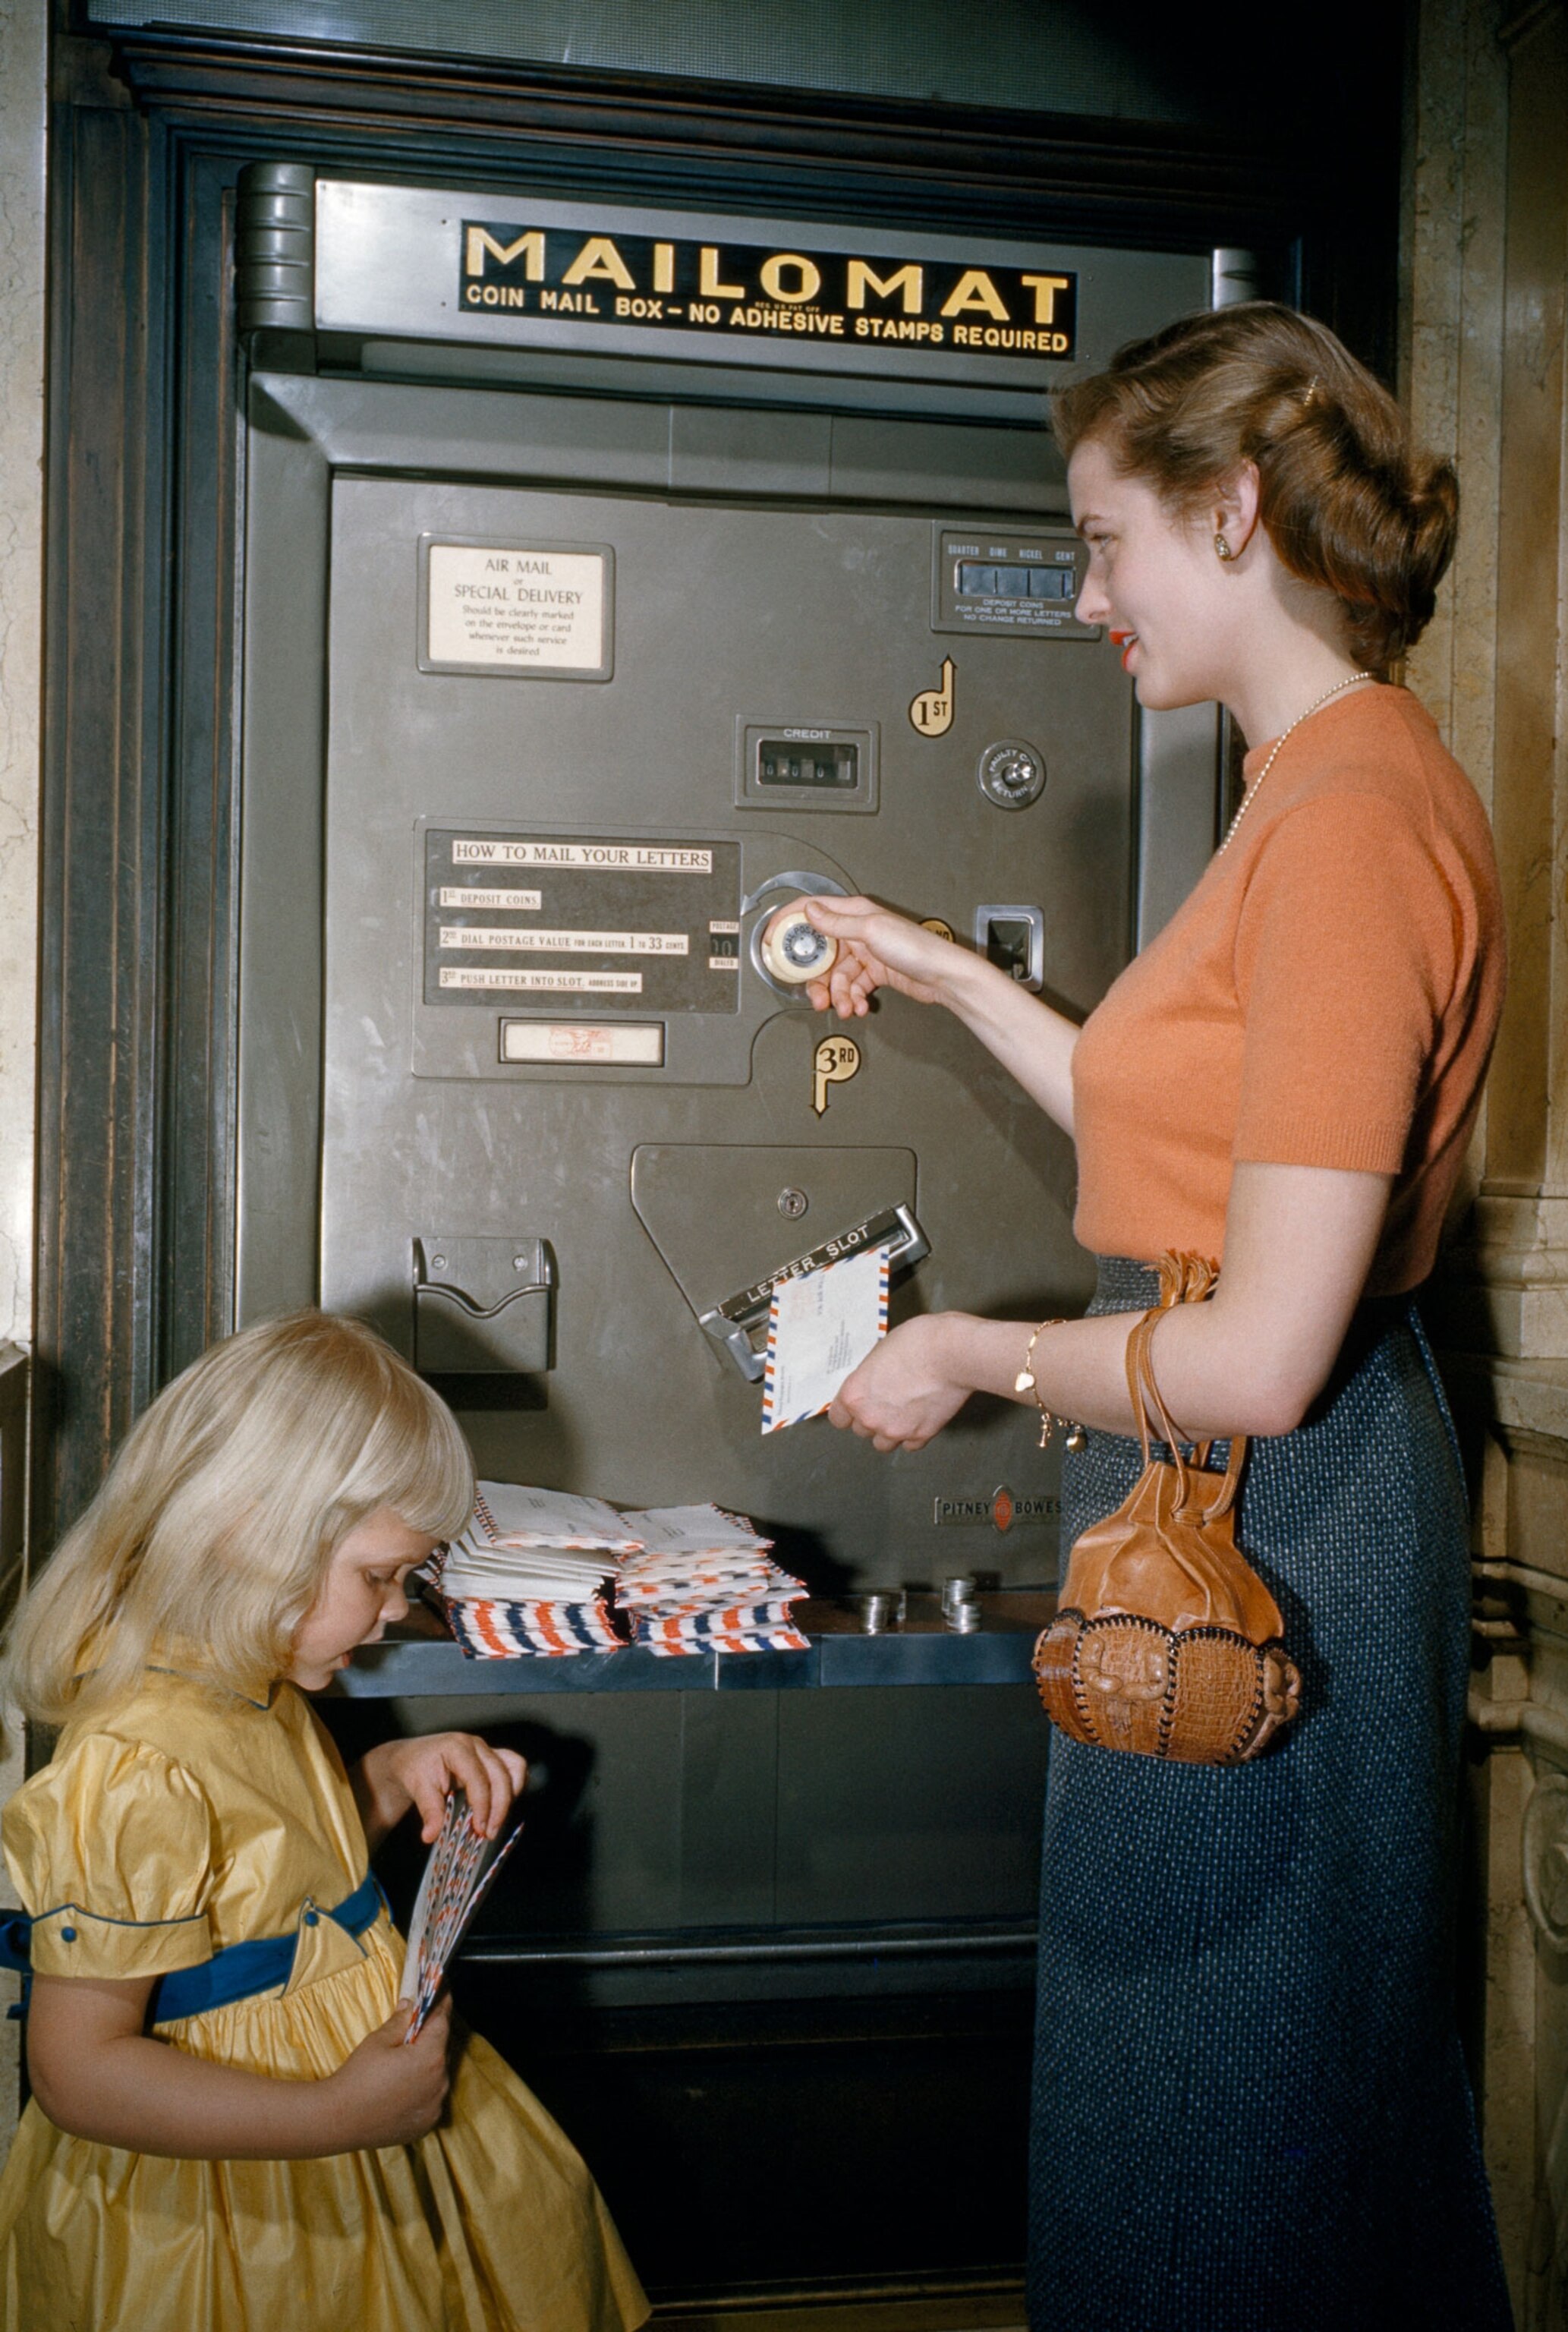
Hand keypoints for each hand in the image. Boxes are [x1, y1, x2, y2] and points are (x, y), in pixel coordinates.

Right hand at [322, 1997, 451, 2148]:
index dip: (442, 2003)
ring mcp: (435, 2105)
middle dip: (432, 2034)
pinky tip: (406, 2085)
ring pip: (438, 2074)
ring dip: (428, 2063)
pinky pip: (431, 2097)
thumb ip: (400, 2021)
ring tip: (408, 2057)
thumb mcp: (378, 2041)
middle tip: (419, 2023)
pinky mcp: (427, 2123)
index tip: (443, 1990)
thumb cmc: (357, 2077)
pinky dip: (424, 2088)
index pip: (443, 2020)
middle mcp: (439, 2081)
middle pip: (442, 2048)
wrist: (338, 2121)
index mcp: (430, 2057)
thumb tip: (412, 2005)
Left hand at [356, 1731, 525, 1845]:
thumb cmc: (414, 1768)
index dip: (482, 1805)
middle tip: (489, 1833)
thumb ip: (429, 1811)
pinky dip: (514, 1788)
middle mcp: (476, 1745)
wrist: (413, 1757)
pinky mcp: (493, 1757)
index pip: (478, 1778)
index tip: (479, 1829)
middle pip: (501, 1774)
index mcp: (457, 1747)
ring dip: (510, 1796)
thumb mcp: (417, 1788)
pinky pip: (514, 1768)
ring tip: (496, 1821)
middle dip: (500, 1806)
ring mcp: (487, 1749)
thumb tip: (431, 1835)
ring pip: (515, 1768)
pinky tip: (501, 1808)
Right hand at [800, 896, 964, 1017]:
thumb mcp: (871, 931)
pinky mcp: (873, 972)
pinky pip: (851, 987)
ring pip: (835, 976)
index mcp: (853, 912)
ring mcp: (864, 953)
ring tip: (844, 1007)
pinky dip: (852, 999)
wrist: (943, 976)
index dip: (787, 925)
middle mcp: (856, 931)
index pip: (810, 911)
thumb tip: (809, 911)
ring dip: (837, 995)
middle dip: (816, 979)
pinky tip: (858, 1005)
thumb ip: (837, 923)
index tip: (771, 943)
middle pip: (819, 955)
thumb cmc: (916, 947)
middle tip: (816, 996)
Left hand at [828, 1315, 972, 1451]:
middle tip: (885, 1402)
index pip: (838, 1418)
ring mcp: (896, 1430)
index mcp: (854, 1395)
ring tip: (900, 1413)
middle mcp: (870, 1417)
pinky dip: (913, 1435)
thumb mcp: (880, 1351)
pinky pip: (910, 1446)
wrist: (951, 1353)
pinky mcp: (921, 1435)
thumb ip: (869, 1376)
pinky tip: (918, 1419)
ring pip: (883, 1443)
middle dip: (870, 1418)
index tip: (855, 1408)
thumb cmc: (918, 1343)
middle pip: (860, 1430)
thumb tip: (871, 1382)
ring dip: (888, 1431)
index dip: (849, 1411)